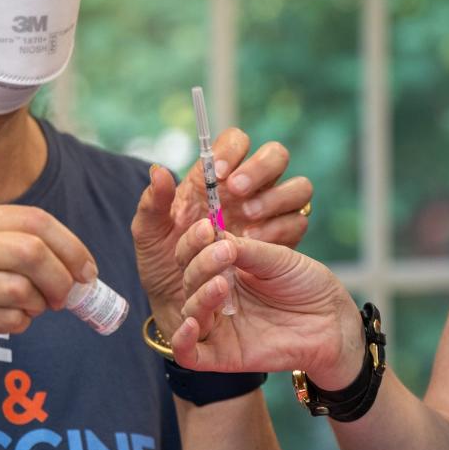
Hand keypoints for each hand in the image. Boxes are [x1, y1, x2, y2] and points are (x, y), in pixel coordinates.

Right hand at [0, 202, 94, 369]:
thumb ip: (6, 239)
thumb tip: (70, 259)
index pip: (36, 221)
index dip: (72, 246)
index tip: (87, 269)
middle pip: (33, 253)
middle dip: (62, 278)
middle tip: (68, 295)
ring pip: (22, 289)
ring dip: (40, 304)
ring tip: (33, 308)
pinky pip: (8, 319)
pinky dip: (21, 323)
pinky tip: (11, 320)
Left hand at [131, 128, 312, 337]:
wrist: (182, 306)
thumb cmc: (163, 264)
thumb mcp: (149, 235)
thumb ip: (152, 203)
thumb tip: (158, 170)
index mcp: (215, 178)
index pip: (236, 142)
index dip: (231, 151)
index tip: (216, 175)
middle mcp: (249, 189)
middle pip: (276, 155)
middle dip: (259, 169)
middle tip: (236, 192)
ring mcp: (271, 212)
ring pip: (297, 187)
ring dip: (274, 199)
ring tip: (246, 221)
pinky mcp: (285, 239)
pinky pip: (298, 222)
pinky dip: (280, 230)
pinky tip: (255, 244)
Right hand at [170, 220, 366, 389]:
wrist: (334, 322)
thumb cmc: (307, 285)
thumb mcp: (278, 259)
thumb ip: (245, 250)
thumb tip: (213, 234)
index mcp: (225, 269)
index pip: (193, 254)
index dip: (194, 241)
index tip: (206, 227)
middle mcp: (216, 297)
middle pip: (188, 280)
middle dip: (201, 263)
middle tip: (223, 252)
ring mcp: (219, 327)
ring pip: (189, 311)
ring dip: (198, 295)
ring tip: (222, 282)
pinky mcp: (223, 356)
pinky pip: (189, 355)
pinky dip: (182, 340)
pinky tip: (192, 323)